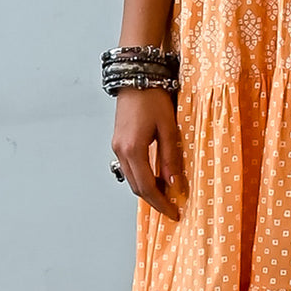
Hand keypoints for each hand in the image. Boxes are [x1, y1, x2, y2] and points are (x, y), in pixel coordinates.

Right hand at [111, 89, 184, 220]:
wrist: (136, 78)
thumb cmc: (153, 98)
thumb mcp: (168, 128)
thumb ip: (170, 157)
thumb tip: (173, 183)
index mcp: (133, 149)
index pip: (146, 186)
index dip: (160, 202)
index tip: (173, 212)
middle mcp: (121, 151)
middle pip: (136, 186)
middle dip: (154, 200)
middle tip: (171, 207)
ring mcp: (117, 147)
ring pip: (131, 178)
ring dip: (147, 189)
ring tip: (166, 194)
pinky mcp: (118, 142)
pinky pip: (129, 167)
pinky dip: (141, 177)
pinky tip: (155, 176)